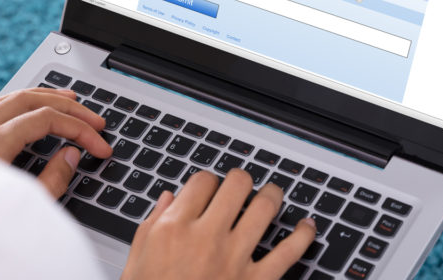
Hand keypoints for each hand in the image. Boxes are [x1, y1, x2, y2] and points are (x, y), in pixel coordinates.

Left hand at [0, 87, 111, 197]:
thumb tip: (71, 154)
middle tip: (94, 119)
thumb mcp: (21, 208)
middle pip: (31, 101)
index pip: (46, 120)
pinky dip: (19, 102)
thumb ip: (52, 180)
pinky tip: (30, 107)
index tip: (99, 146)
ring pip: (10, 99)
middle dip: (68, 107)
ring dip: (44, 97)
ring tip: (69, 99)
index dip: (80, 129)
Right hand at [121, 169, 316, 279]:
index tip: (211, 188)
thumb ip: (152, 225)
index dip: (209, 180)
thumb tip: (168, 199)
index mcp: (174, 229)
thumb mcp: (136, 263)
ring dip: (272, 196)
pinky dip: (304, 235)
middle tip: (242, 186)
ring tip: (272, 195)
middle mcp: (207, 237)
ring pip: (265, 207)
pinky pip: (289, 251)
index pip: (202, 181)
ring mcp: (235, 258)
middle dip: (241, 180)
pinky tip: (306, 227)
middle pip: (237, 184)